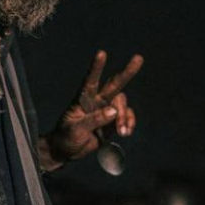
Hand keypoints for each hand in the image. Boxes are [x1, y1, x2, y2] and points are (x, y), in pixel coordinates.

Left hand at [38, 50, 142, 171]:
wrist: (67, 150)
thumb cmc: (65, 136)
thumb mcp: (76, 129)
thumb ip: (94, 120)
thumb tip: (113, 111)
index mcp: (82, 100)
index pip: (90, 81)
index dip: (96, 68)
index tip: (101, 53)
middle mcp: (96, 101)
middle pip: (113, 84)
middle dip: (126, 72)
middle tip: (138, 58)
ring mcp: (105, 110)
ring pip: (121, 104)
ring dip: (124, 117)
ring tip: (123, 132)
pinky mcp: (112, 121)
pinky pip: (126, 117)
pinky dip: (129, 123)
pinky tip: (126, 132)